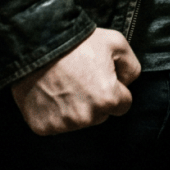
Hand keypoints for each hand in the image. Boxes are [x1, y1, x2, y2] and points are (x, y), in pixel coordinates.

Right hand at [11, 27, 141, 134]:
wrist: (37, 44)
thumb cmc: (78, 42)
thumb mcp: (117, 43)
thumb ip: (132, 66)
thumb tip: (128, 83)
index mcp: (107, 99)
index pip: (123, 105)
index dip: (116, 90)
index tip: (104, 78)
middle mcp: (86, 117)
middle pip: (101, 115)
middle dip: (96, 100)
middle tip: (82, 78)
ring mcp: (63, 124)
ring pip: (79, 121)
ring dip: (76, 107)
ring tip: (65, 83)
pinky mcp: (43, 127)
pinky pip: (56, 124)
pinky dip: (55, 112)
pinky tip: (51, 92)